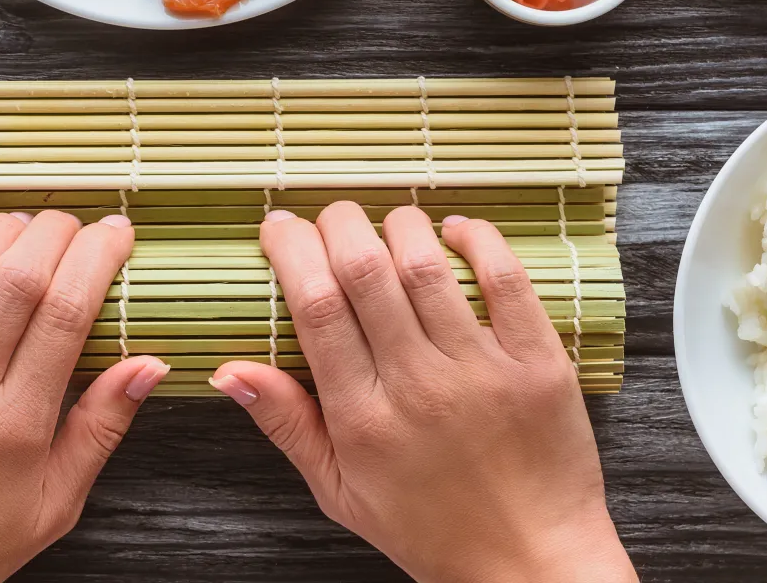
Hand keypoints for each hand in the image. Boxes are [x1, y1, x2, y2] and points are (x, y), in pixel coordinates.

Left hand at [0, 210, 168, 582]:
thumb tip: (150, 364)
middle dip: (53, 234)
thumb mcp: (54, 503)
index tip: (116, 234)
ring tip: (23, 222)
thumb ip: (100, 429)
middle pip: (14, 282)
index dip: (95, 258)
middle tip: (74, 221)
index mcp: (15, 426)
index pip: (65, 312)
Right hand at [209, 203, 635, 582]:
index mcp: (363, 419)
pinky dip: (477, 240)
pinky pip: (506, 279)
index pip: (316, 307)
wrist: (530, 561)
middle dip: (338, 224)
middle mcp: (419, 387)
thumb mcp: (340, 491)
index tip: (280, 229)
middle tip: (330, 218)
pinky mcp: (538, 363)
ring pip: (428, 264)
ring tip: (388, 224)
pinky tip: (456, 231)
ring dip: (400, 224)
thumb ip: (286, 424)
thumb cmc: (431, 528)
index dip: (291, 251)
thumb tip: (227, 370)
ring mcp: (483, 371)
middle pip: (366, 270)